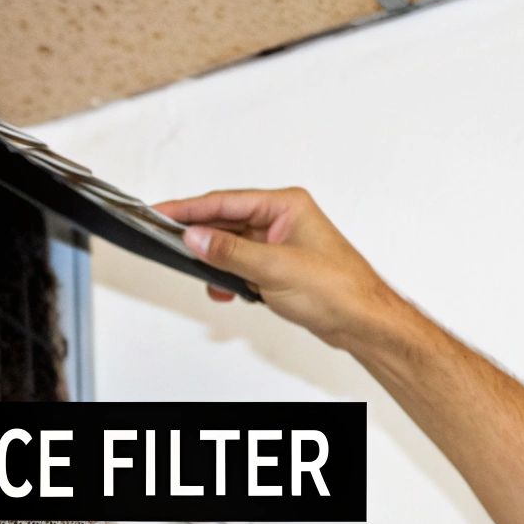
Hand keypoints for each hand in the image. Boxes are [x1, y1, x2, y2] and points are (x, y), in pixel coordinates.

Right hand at [155, 188, 395, 348]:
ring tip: (204, 275)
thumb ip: (229, 252)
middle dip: (200, 236)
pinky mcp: (278, 267)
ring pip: (232, 246)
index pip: (225, 202)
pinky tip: (225, 289)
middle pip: (226, 221)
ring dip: (216, 262)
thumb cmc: (337, 289)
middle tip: (167, 240)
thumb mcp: (274, 268)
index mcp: (285, 205)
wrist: (362, 321)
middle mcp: (281, 220)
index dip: (189, 208)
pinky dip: (229, 277)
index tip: (161, 212)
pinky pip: (242, 265)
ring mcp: (279, 244)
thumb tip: (195, 237)